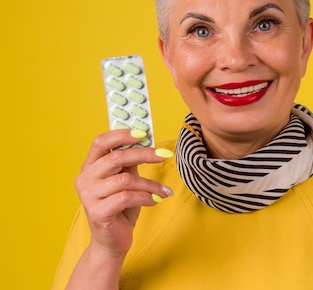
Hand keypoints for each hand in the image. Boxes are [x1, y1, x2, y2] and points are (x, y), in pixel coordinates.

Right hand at [75, 129, 172, 257]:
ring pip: (125, 180)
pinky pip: (127, 197)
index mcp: (89, 166)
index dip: (122, 135)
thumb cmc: (120, 207)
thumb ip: (129, 162)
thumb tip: (145, 140)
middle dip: (144, 154)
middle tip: (165, 154)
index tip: (144, 133)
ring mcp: (89, 196)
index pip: (101, 142)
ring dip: (150, 184)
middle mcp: (85, 179)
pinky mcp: (98, 212)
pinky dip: (146, 197)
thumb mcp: (126, 180)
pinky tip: (155, 200)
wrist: (111, 241)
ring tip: (163, 190)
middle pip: (116, 158)